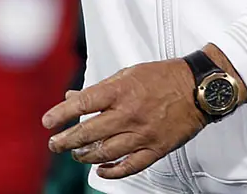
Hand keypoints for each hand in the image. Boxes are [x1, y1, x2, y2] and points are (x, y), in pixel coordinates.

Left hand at [41, 58, 204, 180]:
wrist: (198, 89)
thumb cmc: (164, 77)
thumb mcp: (128, 73)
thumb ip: (100, 88)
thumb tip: (72, 97)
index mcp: (120, 91)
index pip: (82, 103)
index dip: (61, 114)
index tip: (47, 121)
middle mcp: (129, 113)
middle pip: (89, 132)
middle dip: (66, 140)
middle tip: (55, 144)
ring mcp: (143, 133)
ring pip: (106, 152)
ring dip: (85, 156)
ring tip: (75, 155)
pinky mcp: (156, 148)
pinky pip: (130, 166)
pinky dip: (112, 171)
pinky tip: (101, 170)